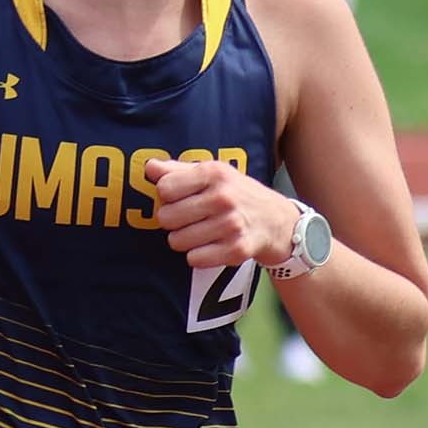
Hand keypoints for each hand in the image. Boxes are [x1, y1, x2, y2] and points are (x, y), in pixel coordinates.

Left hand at [146, 158, 296, 268]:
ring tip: (201, 232)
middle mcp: (223, 197)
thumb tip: (149, 167)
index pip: (164, 188)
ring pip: (177, 241)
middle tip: (190, 219)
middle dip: (173, 221)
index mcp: (214, 173)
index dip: (167, 196)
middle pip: (166, 217)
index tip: (180, 198)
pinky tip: (211, 246)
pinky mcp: (237, 250)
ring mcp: (231, 225)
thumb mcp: (213, 173)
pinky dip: (198, 256)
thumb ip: (177, 170)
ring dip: (184, 240)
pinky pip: (194, 259)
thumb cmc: (237, 194)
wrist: (278, 221)